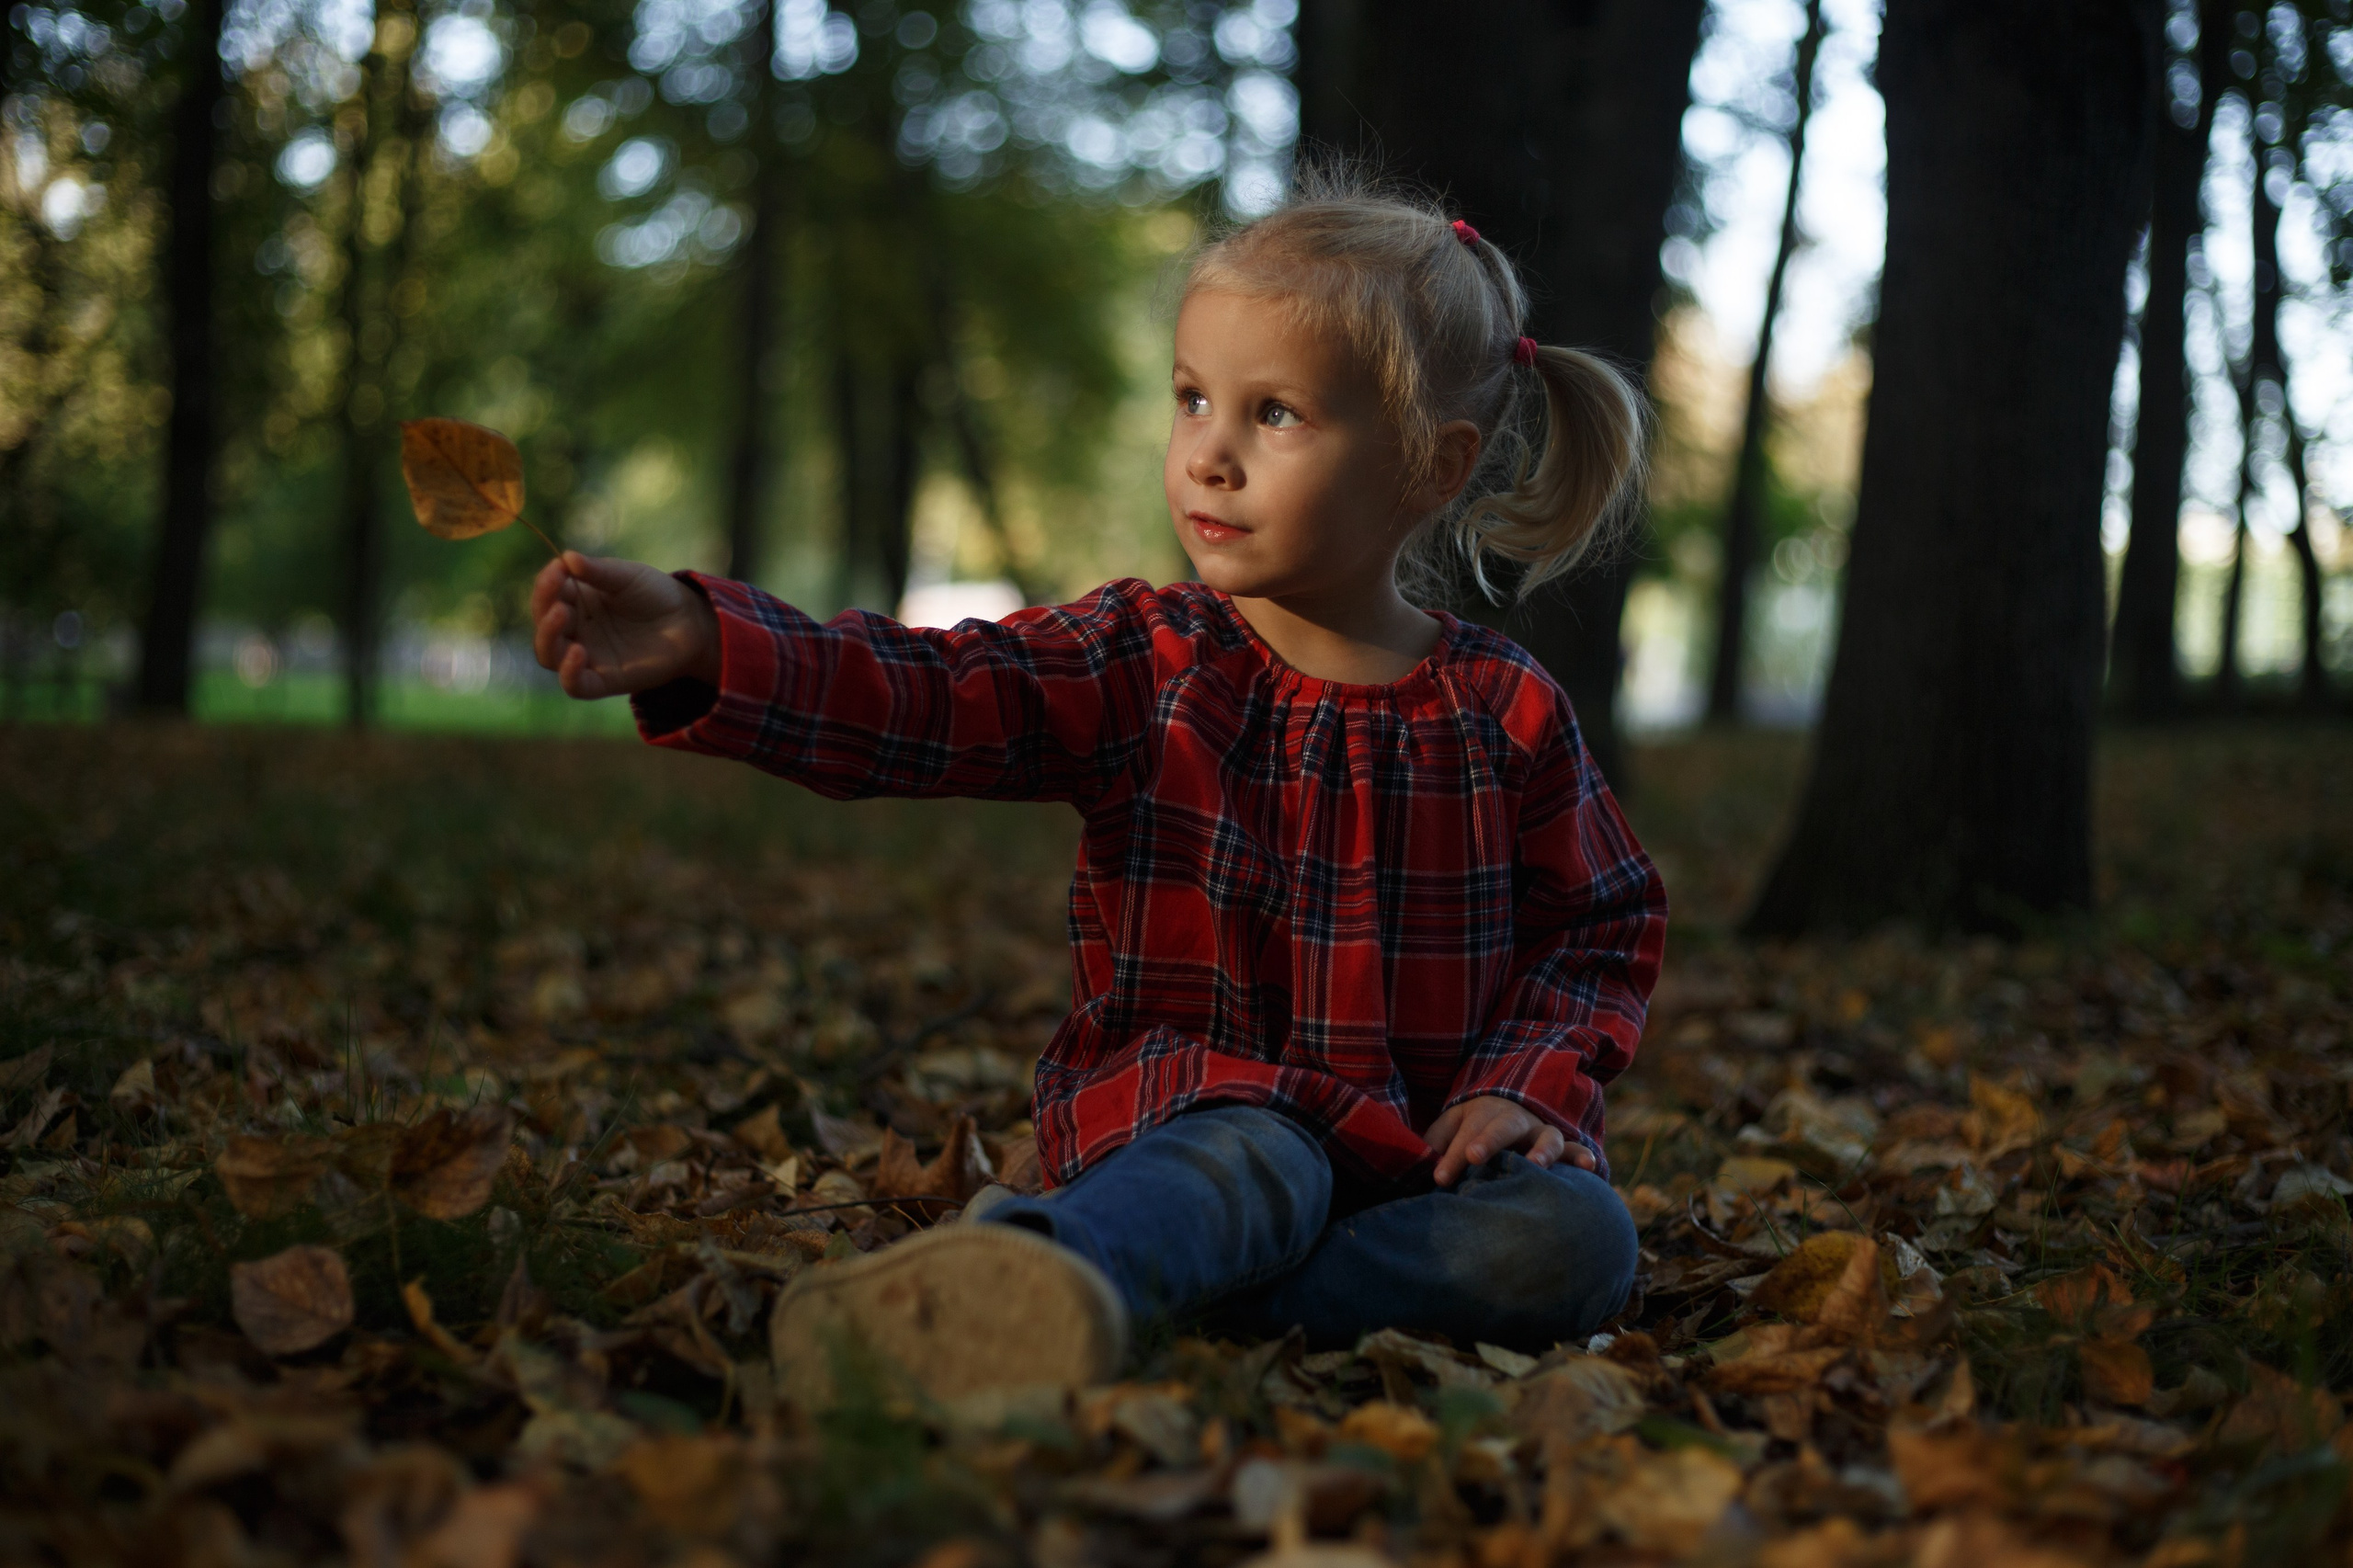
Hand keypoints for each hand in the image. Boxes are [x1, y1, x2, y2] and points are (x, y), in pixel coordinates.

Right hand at [530, 552, 720, 698]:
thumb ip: (598, 571)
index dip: (546, 584)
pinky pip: (575, 685)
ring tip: (562, 615)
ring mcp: (587, 656)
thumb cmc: (655, 594)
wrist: (690, 622)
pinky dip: (569, 672)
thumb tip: (566, 557)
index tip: (558, 568)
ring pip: (549, 655)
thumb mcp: (628, 576)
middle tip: (559, 600)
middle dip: (544, 610)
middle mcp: (575, 630)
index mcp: (575, 602)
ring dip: (548, 637)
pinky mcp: (604, 680)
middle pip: (543, 627)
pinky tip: (578, 652)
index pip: (546, 596)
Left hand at [1425, 1095, 1595, 1186]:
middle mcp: (1513, 1119)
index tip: (1439, 1179)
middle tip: (1474, 1157)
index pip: (1464, 1133)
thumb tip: (1415, 1169)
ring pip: (1546, 1136)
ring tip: (1536, 1166)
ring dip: (1541, 1150)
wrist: (1504, 1105)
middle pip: (1502, 1126)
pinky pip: (1574, 1149)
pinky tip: (1590, 1168)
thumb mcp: (1448, 1129)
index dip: (1451, 1156)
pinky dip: (1582, 1157)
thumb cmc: (1469, 1129)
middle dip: (1489, 1140)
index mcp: (1481, 1113)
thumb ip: (1434, 1146)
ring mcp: (1539, 1132)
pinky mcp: (1560, 1147)